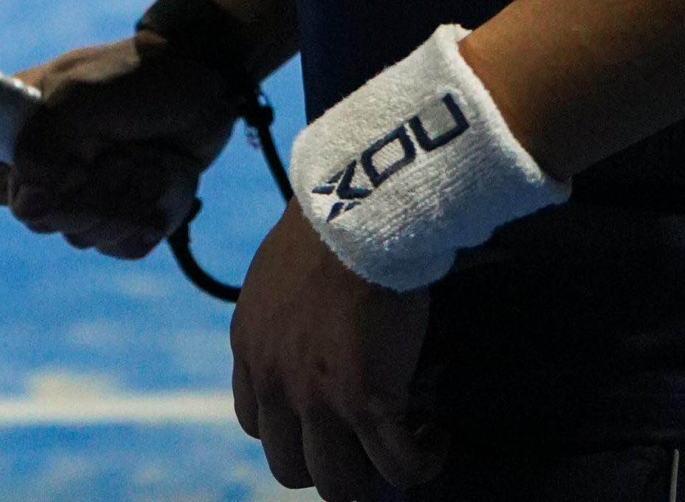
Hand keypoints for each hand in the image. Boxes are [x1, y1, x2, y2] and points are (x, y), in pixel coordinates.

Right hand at [0, 33, 238, 257]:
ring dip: (124, 205)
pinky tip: (162, 184)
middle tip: (124, 156)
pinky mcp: (120, 211)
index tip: (72, 166)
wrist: (206, 85)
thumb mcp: (88, 92)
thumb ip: (48, 135)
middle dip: (91, 197)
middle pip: (42, 221)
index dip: (28, 191)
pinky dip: (146, 221)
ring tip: (149, 161)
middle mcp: (50, 161)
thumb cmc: (142, 77)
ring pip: (82, 238)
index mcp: (27, 125)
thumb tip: (27, 198)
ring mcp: (85, 189)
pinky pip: (119, 247)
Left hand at [231, 202, 445, 499]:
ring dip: (372, 475)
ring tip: (403, 445)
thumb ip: (283, 319)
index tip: (325, 419)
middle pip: (290, 469)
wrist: (355, 209)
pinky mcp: (367, 401)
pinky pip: (398, 466)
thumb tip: (313, 336)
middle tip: (364, 442)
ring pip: (341, 484)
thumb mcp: (276, 275)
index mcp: (250, 348)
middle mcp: (276, 383)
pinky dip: (421, 461)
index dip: (293, 432)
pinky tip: (434, 437)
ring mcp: (319, 398)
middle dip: (328, 463)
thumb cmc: (327, 226)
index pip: (256, 425)